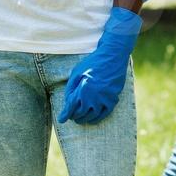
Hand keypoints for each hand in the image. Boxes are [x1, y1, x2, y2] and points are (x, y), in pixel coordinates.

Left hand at [57, 7, 141, 124]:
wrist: (113, 56)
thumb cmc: (92, 63)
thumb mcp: (76, 73)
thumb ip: (71, 89)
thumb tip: (67, 103)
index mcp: (84, 89)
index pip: (71, 107)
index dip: (65, 115)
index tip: (61, 119)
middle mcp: (94, 97)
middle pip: (81, 113)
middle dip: (74, 116)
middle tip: (70, 116)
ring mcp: (105, 99)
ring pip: (92, 116)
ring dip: (84, 119)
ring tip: (79, 119)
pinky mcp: (113, 99)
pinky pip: (104, 114)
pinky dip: (97, 118)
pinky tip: (91, 119)